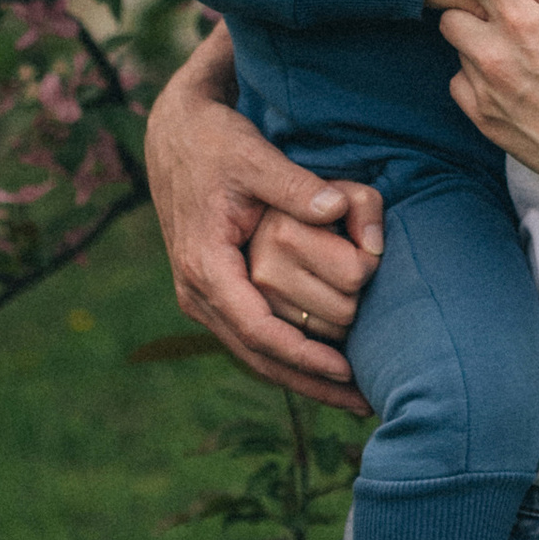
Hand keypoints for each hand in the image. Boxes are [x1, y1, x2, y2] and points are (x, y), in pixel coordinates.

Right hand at [143, 29, 383, 405]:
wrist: (175, 135)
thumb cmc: (217, 143)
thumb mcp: (254, 155)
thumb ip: (295, 184)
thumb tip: (338, 207)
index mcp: (205, 266)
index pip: (258, 329)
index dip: (303, 354)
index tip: (345, 370)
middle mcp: (197, 292)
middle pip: (257, 356)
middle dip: (309, 384)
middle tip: (362, 404)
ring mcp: (202, 296)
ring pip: (253, 353)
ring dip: (300, 376)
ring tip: (351, 396)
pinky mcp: (213, 291)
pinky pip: (251, 335)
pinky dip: (286, 354)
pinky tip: (321, 366)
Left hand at [440, 0, 538, 214]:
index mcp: (526, 23)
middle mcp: (496, 52)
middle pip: (451, 16)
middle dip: (468, 16)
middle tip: (491, 24)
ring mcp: (484, 88)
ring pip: (456, 51)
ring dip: (473, 49)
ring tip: (506, 61)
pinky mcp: (480, 118)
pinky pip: (459, 84)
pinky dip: (473, 81)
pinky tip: (500, 87)